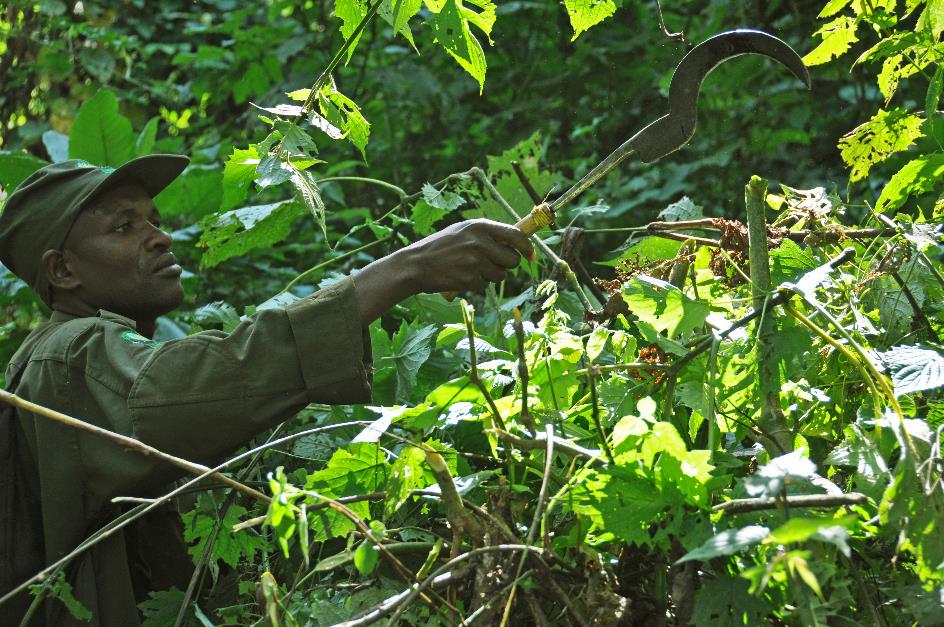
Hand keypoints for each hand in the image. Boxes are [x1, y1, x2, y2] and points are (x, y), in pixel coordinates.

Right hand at [398, 218, 533, 293]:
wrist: (416, 264)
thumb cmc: (440, 246)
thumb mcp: (463, 231)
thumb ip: (487, 234)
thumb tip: (517, 239)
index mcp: (480, 226)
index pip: (516, 235)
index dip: (527, 247)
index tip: (531, 256)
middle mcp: (480, 242)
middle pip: (512, 259)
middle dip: (507, 265)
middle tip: (493, 263)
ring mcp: (475, 262)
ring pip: (501, 275)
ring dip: (491, 275)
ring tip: (472, 268)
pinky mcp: (470, 279)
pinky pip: (485, 285)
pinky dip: (477, 284)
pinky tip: (462, 276)